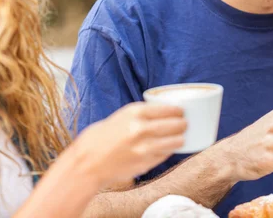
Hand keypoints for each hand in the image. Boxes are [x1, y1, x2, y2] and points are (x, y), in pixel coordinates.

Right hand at [71, 102, 186, 187]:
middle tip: (185, 124)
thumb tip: (164, 113)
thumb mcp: (120, 117)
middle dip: (183, 124)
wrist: (87, 162)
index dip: (179, 111)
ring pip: (175, 141)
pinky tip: (167, 148)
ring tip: (180, 137)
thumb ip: (141, 115)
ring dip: (180, 139)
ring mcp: (145, 148)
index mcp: (135, 112)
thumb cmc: (101, 138)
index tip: (182, 111)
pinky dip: (168, 151)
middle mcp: (142, 129)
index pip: (168, 109)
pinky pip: (165, 155)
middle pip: (176, 125)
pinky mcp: (146, 163)